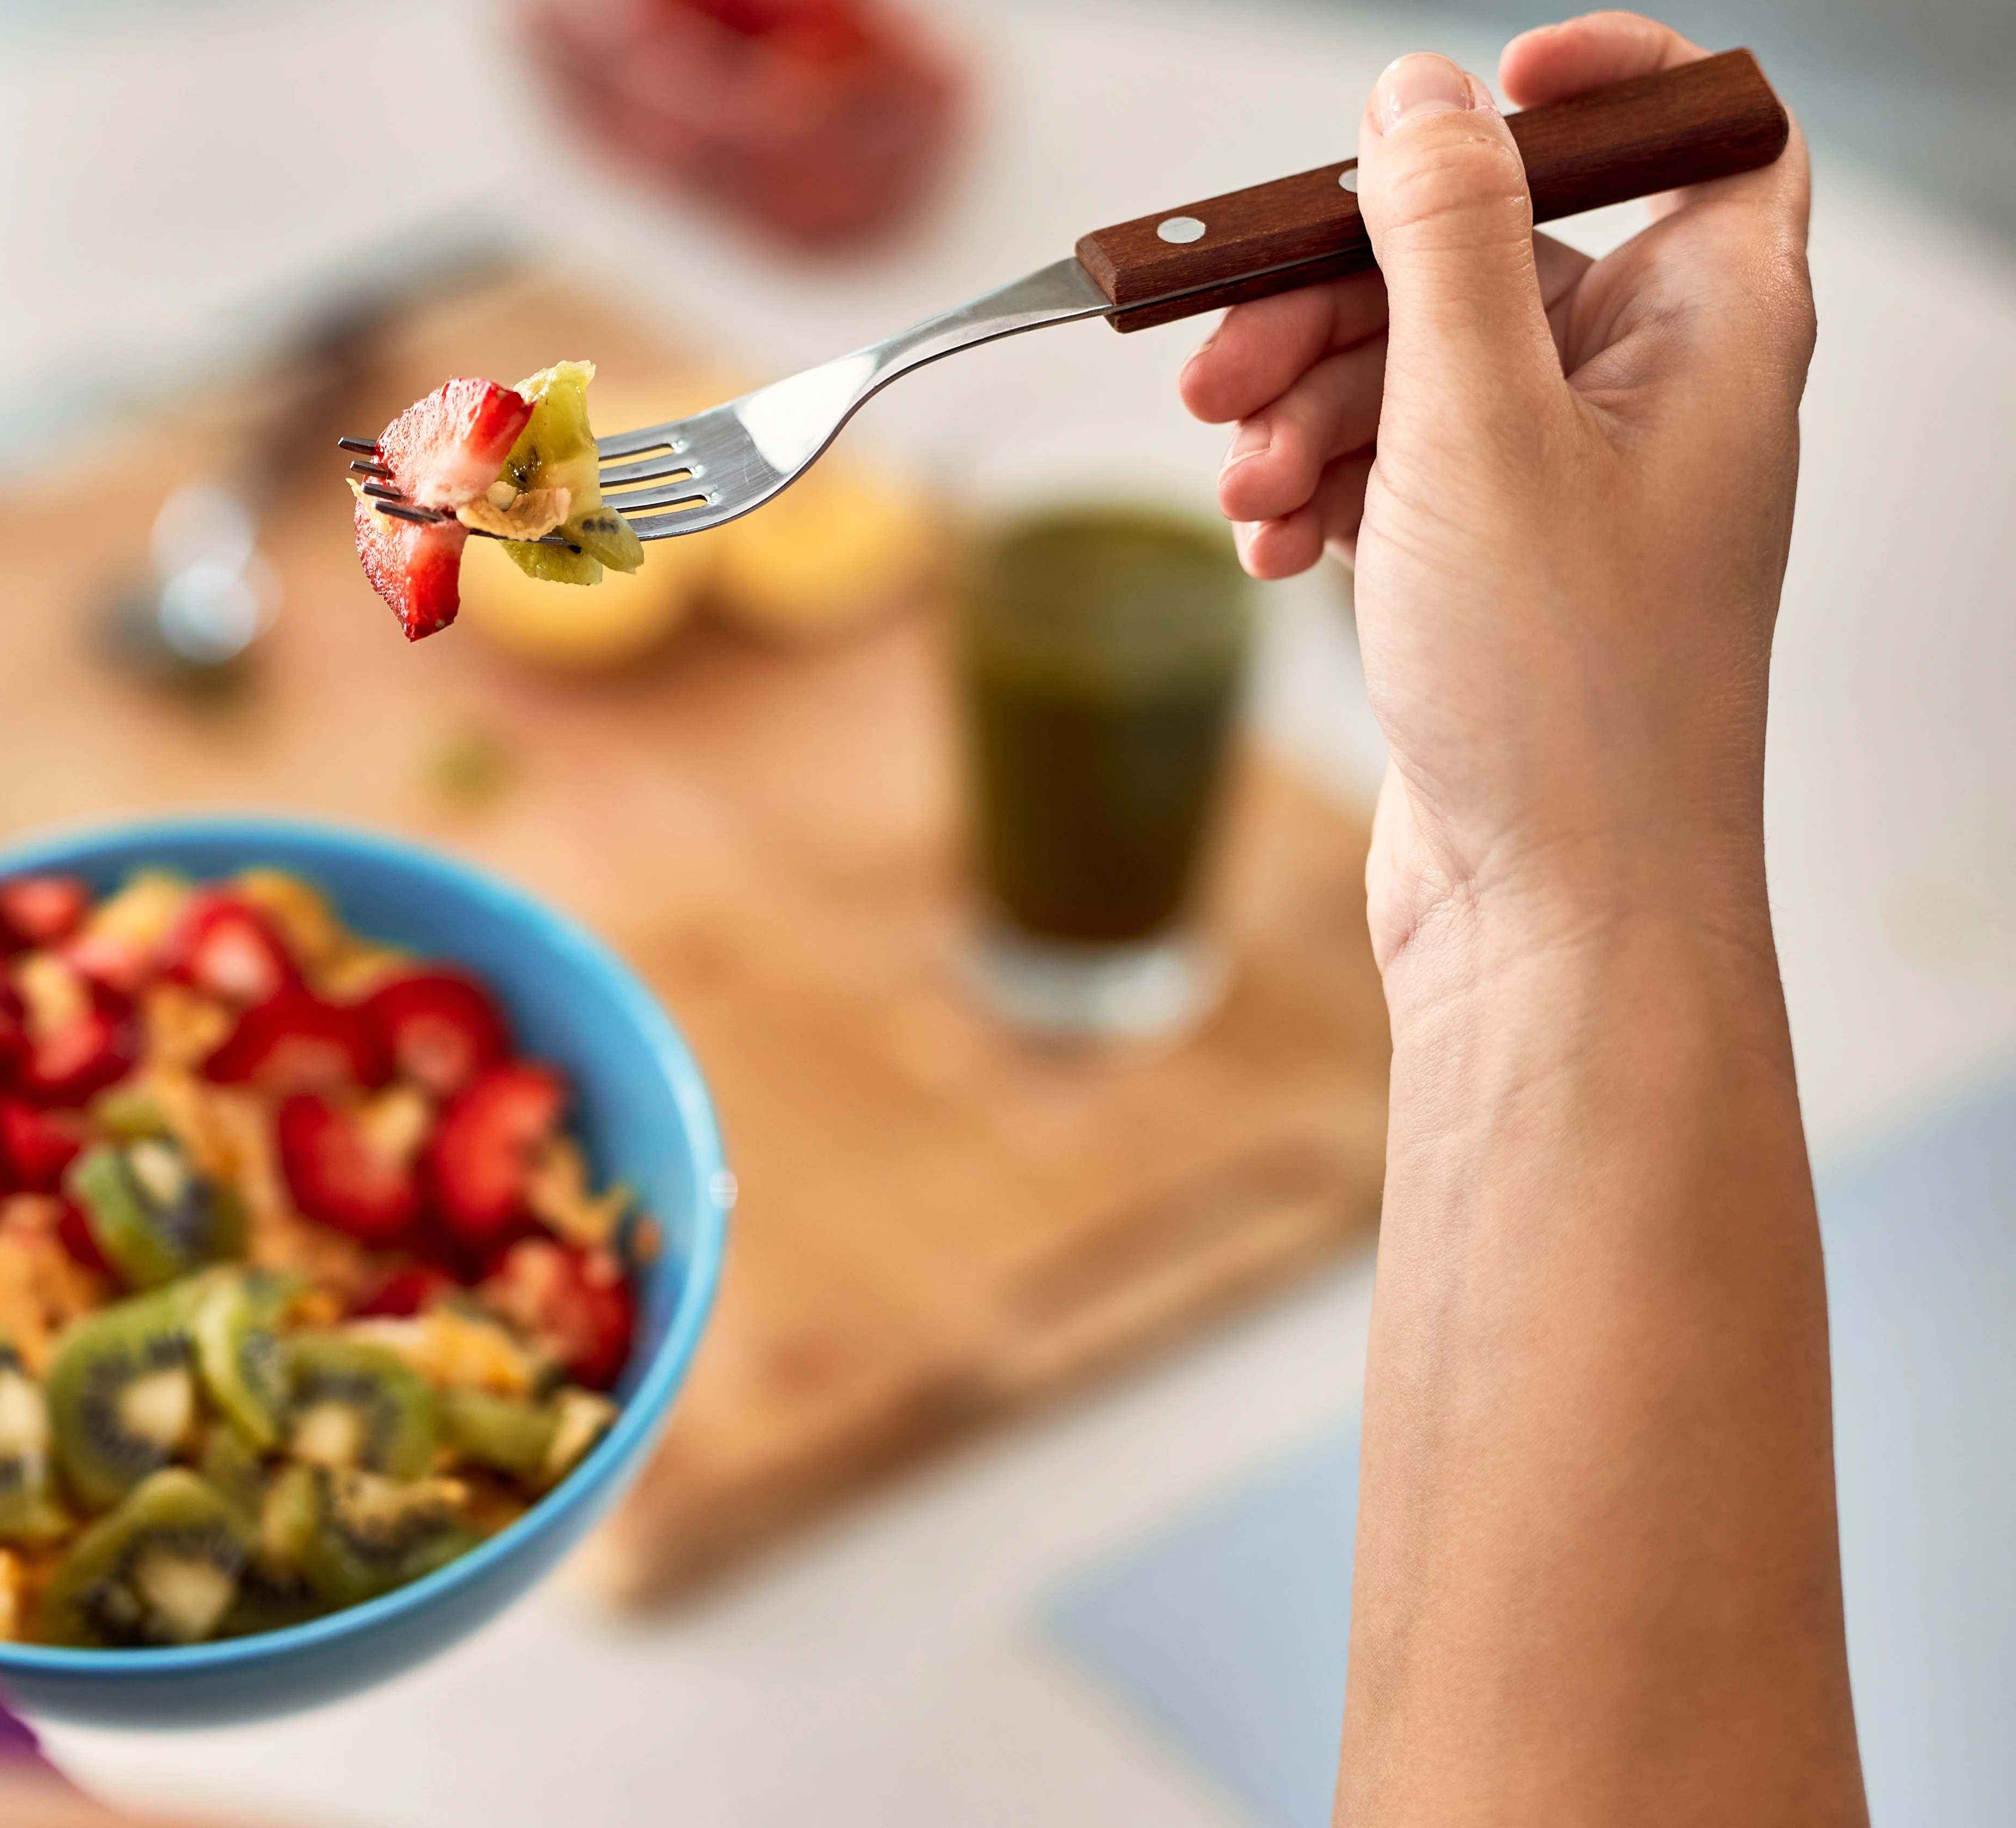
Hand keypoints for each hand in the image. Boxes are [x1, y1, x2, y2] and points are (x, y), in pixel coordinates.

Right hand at [1177, 12, 1812, 973]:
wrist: (1557, 914)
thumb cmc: (1568, 698)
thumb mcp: (1483, 426)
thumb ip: (1447, 242)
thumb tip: (1423, 98)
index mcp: (1709, 331)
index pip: (1702, 131)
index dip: (1597, 88)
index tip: (1460, 101)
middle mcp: (1650, 394)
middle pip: (1483, 254)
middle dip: (1335, 294)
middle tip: (1225, 359)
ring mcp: (1567, 484)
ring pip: (1412, 366)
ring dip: (1300, 406)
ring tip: (1242, 484)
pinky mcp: (1491, 565)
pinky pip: (1386, 470)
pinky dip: (1315, 491)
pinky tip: (1272, 548)